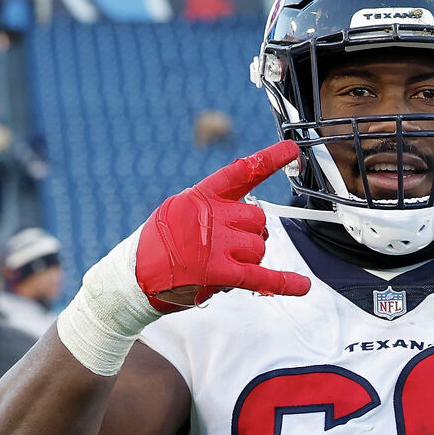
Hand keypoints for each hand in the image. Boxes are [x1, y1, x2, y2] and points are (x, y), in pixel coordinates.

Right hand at [137, 142, 311, 310]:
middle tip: (228, 249)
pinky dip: (284, 282)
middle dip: (250, 236)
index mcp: (199, 197)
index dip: (269, 160)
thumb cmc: (158, 246)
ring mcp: (214, 243)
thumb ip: (212, 210)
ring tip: (221, 266)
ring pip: (259, 247)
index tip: (292, 149)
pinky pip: (261, 276)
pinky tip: (301, 285)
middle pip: (257, 220)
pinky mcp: (217, 272)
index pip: (240, 172)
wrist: (132, 277)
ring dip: (249, 260)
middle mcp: (208, 215)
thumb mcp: (178, 213)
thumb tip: (253, 218)